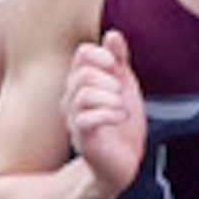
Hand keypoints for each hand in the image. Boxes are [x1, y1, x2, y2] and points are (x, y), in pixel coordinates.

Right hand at [64, 30, 146, 190]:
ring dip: (111, 98)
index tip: (116, 67)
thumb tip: (112, 34)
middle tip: (121, 95)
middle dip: (110, 80)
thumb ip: (119, 62)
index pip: (83, 54)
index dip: (102, 55)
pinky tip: (121, 118)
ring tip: (122, 109)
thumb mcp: (125, 87)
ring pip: (84, 94)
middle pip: (84, 73)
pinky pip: (86, 118)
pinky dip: (110, 114)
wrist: (121, 163)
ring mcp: (75, 118)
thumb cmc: (121, 126)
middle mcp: (73, 99)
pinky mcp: (83, 138)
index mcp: (83, 83)